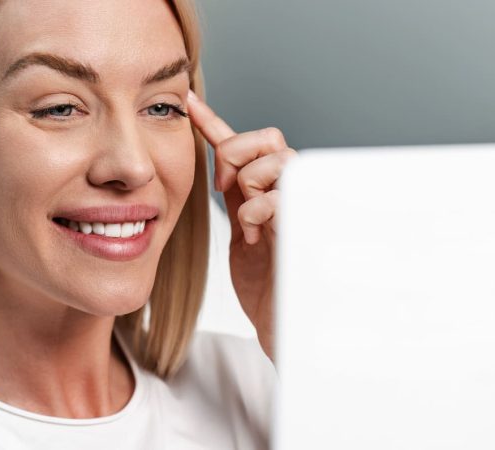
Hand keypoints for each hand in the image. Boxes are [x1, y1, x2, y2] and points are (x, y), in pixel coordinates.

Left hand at [187, 90, 294, 361]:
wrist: (283, 319)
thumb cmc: (265, 278)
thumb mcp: (241, 227)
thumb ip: (234, 193)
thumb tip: (218, 162)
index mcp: (272, 186)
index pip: (244, 141)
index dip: (213, 120)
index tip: (187, 104)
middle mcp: (292, 187)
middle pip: (266, 138)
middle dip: (239, 156)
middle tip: (225, 190)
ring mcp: (303, 201)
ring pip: (274, 161)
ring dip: (250, 186)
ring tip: (248, 221)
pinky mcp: (307, 220)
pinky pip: (280, 194)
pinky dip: (257, 209)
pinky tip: (254, 233)